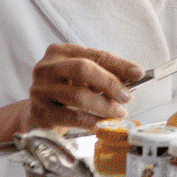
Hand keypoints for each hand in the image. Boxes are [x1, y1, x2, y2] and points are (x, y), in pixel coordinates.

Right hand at [0, 44, 143, 150]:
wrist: (38, 114)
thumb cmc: (65, 92)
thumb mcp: (84, 78)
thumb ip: (106, 73)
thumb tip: (134, 75)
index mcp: (59, 52)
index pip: (94, 55)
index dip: (119, 64)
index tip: (138, 74)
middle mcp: (46, 68)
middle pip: (83, 69)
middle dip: (110, 83)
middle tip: (126, 97)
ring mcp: (40, 90)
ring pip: (78, 95)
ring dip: (103, 106)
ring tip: (118, 112)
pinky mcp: (39, 111)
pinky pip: (71, 116)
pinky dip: (91, 121)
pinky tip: (103, 124)